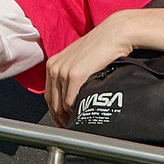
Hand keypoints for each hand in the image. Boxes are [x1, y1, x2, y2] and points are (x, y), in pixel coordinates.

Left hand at [43, 9, 163, 124]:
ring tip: (79, 125)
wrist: (114, 34)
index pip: (49, 96)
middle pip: (53, 103)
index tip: (63, 122)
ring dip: (69, 117)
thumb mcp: (80, 61)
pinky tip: (85, 115)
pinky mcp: (75, 75)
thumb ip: (72, 76)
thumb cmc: (101, 48)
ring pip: (62, 105)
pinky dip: (77, 111)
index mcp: (53, 64)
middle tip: (71, 129)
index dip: (55, 112)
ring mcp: (63, 71)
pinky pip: (72, 101)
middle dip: (60, 119)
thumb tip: (72, 98)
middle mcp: (54, 67)